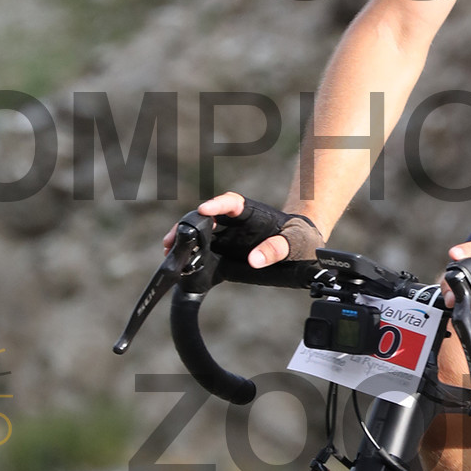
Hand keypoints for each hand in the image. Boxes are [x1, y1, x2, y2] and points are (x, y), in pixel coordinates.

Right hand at [162, 195, 320, 269]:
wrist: (302, 247)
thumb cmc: (302, 238)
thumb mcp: (296, 242)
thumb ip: (276, 249)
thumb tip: (254, 259)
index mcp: (251, 212)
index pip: (231, 203)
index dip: (216, 204)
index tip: (202, 210)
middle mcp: (235, 223)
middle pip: (206, 218)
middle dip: (187, 225)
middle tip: (170, 238)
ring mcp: (228, 237)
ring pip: (201, 235)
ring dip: (183, 240)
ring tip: (167, 250)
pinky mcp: (226, 252)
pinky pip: (206, 254)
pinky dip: (193, 259)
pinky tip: (181, 266)